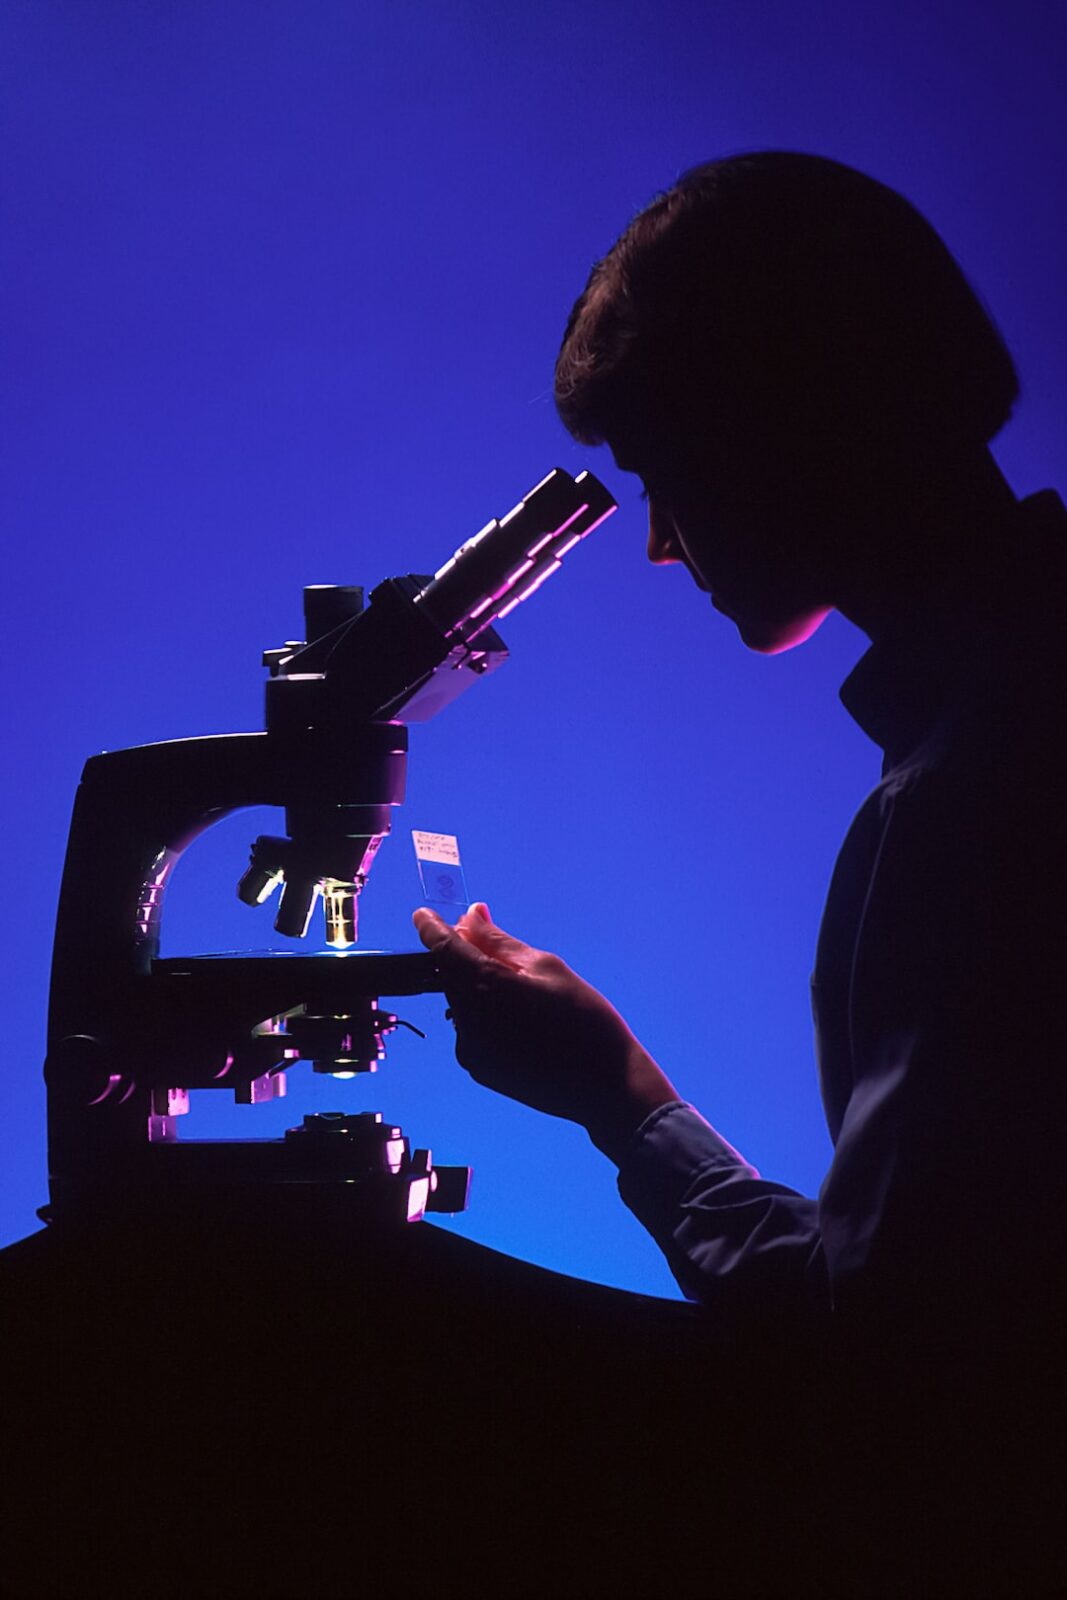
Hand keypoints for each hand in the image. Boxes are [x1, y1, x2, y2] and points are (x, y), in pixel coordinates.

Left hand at [412, 902, 680, 1162]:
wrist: (605, 1086)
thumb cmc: (585, 1019)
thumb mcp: (546, 967)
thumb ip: (499, 942)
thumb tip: (470, 917)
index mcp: (485, 987)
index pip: (442, 948)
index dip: (430, 927)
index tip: (424, 915)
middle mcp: (468, 1021)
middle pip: (451, 976)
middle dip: (464, 956)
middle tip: (492, 945)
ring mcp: (471, 1050)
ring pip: (462, 1004)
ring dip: (477, 988)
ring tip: (523, 992)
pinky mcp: (479, 1070)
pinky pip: (472, 1031)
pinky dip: (486, 1016)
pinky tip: (523, 1021)